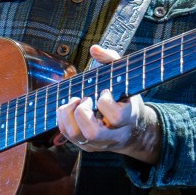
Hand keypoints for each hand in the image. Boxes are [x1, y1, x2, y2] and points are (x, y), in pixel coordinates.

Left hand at [55, 45, 160, 164]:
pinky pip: (67, 135)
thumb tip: (94, 49)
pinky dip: (62, 118)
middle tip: (85, 99)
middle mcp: (113, 135)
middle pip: (93, 133)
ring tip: (74, 101)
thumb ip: (112, 60)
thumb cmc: (126, 98)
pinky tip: (69, 106)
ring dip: (68, 115)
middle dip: (82, 112)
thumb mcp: (125, 78)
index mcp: (128, 118)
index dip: (105, 102)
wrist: (133, 129)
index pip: (117, 117)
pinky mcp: (86, 146)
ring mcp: (98, 143)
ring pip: (76, 136)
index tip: (104, 91)